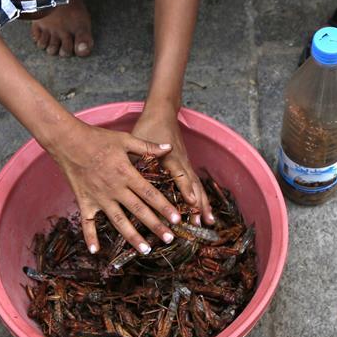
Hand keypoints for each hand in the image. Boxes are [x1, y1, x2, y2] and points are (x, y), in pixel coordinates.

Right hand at [46, 117, 181, 253]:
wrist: (67, 141)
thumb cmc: (97, 138)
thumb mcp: (125, 139)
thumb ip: (147, 147)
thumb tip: (168, 148)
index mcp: (126, 174)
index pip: (150, 193)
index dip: (164, 207)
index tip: (177, 219)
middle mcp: (114, 189)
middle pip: (138, 211)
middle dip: (155, 226)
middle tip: (169, 239)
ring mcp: (99, 198)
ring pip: (118, 221)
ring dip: (133, 237)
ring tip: (146, 250)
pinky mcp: (84, 202)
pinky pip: (87, 223)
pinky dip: (90, 237)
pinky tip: (96, 251)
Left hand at [132, 103, 213, 225]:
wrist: (162, 113)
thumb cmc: (148, 128)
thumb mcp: (137, 142)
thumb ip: (136, 161)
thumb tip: (126, 180)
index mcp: (169, 157)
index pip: (179, 174)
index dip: (185, 189)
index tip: (190, 203)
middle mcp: (181, 162)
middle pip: (193, 185)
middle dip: (198, 204)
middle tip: (201, 223)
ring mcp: (186, 163)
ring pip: (197, 185)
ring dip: (204, 203)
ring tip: (209, 221)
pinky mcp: (186, 164)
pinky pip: (196, 182)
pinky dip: (201, 196)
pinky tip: (204, 209)